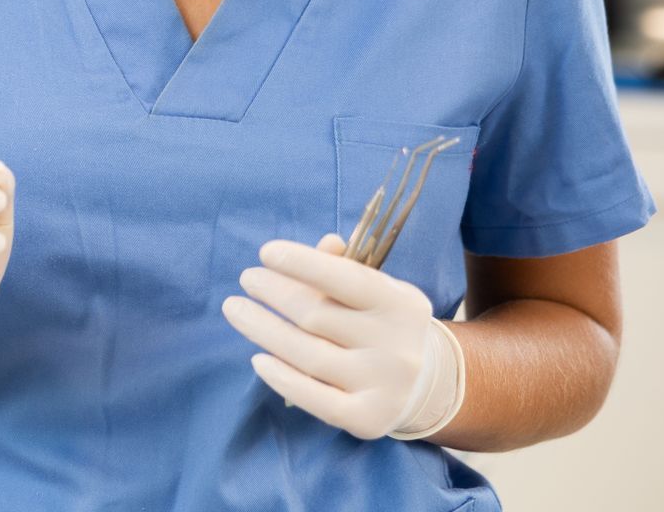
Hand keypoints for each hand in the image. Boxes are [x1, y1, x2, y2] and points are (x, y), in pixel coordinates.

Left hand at [222, 234, 464, 439]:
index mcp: (402, 304)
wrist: (427, 383)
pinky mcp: (368, 419)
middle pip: (317, 316)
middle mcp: (397, 346)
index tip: (266, 253)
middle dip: (274, 293)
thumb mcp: (377, 291)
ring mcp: (384, 386)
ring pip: (309, 356)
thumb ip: (346, 268)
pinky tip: (258, 359)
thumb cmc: (384, 324)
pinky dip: (282, 379)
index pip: (348, 278)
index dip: (303, 263)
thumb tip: (325, 244)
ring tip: (235, 309)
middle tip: (247, 279)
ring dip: (263, 329)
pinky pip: (316, 400)